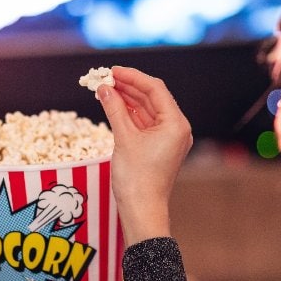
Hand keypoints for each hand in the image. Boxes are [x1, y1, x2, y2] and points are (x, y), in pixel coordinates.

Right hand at [96, 66, 192, 245]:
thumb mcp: (123, 138)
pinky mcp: (159, 147)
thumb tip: (103, 88)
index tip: (112, 70)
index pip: (155, 89)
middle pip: (152, 98)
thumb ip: (114, 108)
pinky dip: (129, 114)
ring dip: (127, 99)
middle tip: (104, 78)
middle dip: (128, 87)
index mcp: (175, 124)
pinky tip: (113, 105)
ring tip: (105, 89)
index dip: (132, 77)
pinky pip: (144, 123)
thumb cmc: (136, 178)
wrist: (141, 210)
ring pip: (146, 110)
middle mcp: (176, 128)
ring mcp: (168, 138)